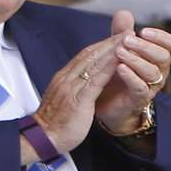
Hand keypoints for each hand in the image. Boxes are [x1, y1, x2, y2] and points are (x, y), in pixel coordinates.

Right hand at [30, 34, 122, 161]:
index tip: (115, 38)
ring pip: (93, 63)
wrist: (42, 139)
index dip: (101, 45)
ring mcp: (71, 87)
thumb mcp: (63, 101)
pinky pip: (96, 80)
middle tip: (126, 31)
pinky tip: (120, 60)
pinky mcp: (78, 99)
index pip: (84, 56)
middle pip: (90, 54)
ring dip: (112, 49)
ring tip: (127, 39)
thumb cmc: (54, 124)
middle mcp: (66, 79)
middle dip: (109, 41)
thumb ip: (72, 89)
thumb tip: (82, 83)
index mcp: (63, 79)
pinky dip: (108, 68)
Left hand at [93, 11, 170, 134]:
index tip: (143, 30)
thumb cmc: (117, 72)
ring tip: (119, 52)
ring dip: (136, 59)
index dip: (162, 37)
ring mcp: (150, 87)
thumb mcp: (118, 49)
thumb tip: (124, 12)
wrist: (107, 102)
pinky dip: (131, 77)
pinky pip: (140, 88)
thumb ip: (122, 32)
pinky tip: (120, 68)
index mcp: (158, 57)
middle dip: (146, 46)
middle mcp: (159, 71)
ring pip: (152, 72)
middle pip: (164, 56)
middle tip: (127, 39)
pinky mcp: (138, 99)